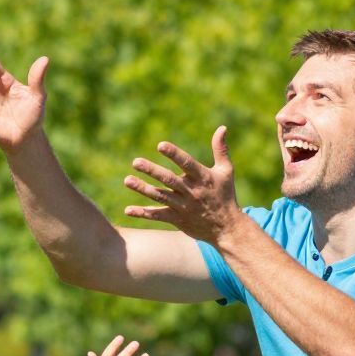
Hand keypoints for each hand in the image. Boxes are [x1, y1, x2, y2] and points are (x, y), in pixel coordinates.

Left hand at [123, 128, 239, 242]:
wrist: (227, 228)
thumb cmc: (225, 195)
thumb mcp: (226, 171)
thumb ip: (220, 149)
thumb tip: (222, 127)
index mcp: (203, 178)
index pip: (187, 163)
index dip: (174, 154)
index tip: (160, 145)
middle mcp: (191, 192)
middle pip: (169, 180)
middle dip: (152, 171)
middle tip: (135, 162)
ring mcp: (183, 207)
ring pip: (160, 196)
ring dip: (143, 189)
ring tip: (127, 180)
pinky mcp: (177, 219)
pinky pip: (158, 216)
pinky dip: (143, 213)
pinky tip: (128, 210)